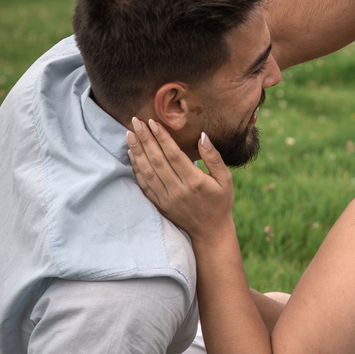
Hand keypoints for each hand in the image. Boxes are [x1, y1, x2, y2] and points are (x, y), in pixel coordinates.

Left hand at [126, 118, 233, 237]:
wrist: (210, 232)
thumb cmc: (220, 202)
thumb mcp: (225, 179)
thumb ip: (214, 157)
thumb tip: (202, 136)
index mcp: (194, 181)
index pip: (173, 154)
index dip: (161, 137)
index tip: (152, 122)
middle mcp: (178, 190)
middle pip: (157, 160)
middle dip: (145, 139)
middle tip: (136, 122)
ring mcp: (166, 199)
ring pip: (147, 171)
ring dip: (137, 152)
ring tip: (129, 134)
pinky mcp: (159, 205)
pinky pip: (144, 185)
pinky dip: (136, 169)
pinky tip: (132, 155)